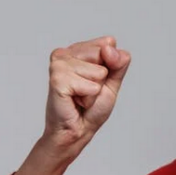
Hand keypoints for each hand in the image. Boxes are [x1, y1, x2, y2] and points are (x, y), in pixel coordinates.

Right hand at [43, 35, 130, 149]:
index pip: (109, 44)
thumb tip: (109, 47)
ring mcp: (59, 64)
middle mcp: (65, 53)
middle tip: (87, 91)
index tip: (97, 80)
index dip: (111, 66)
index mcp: (78, 49)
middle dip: (102, 79)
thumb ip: (118, 63)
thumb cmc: (92, 107)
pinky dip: (88, 98)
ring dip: (94, 91)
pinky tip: (75, 101)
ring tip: (80, 97)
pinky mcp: (57, 78)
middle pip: (104, 54)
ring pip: (98, 71)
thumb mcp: (112, 82)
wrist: (77, 130)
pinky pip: (90, 85)